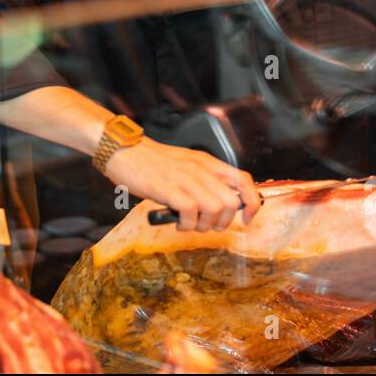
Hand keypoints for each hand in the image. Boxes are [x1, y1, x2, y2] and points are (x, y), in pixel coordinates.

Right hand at [103, 139, 260, 231]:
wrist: (124, 150)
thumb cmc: (152, 162)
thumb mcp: (186, 165)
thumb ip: (204, 180)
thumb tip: (222, 204)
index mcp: (207, 162)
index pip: (243, 180)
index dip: (252, 202)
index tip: (247, 218)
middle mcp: (200, 169)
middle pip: (232, 202)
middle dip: (223, 222)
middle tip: (207, 225)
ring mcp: (185, 178)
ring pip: (215, 209)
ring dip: (204, 225)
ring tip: (189, 223)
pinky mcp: (168, 188)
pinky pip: (190, 213)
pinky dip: (186, 224)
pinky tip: (176, 221)